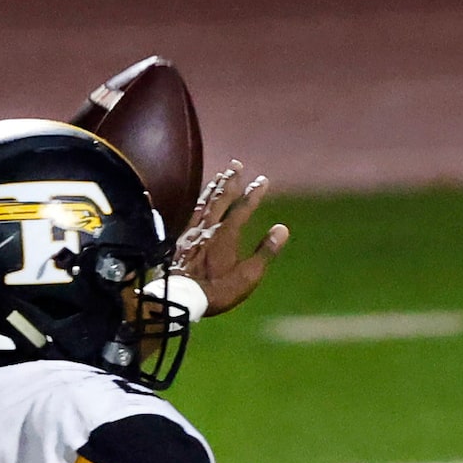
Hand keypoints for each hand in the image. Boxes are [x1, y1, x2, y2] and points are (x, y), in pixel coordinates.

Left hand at [171, 165, 289, 316]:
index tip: (263, 180)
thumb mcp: (247, 276)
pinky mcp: (181, 238)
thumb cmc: (217, 290)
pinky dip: (197, 201)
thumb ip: (265, 251)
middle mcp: (209, 227)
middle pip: (221, 198)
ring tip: (220, 175)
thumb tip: (282, 229)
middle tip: (236, 165)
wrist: (180, 298)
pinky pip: (191, 212)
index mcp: (226, 234)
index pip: (243, 208)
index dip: (254, 193)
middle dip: (231, 181)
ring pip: (204, 202)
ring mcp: (192, 231)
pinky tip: (199, 199)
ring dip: (214, 187)